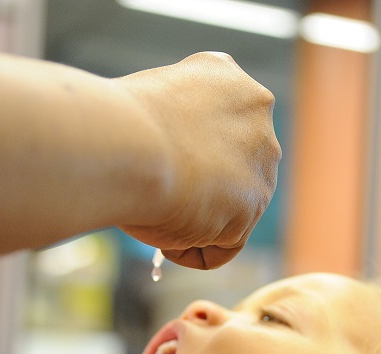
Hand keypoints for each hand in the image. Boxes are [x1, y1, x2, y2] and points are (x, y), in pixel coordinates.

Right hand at [115, 52, 281, 268]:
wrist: (128, 145)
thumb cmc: (119, 122)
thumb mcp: (152, 104)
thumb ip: (176, 126)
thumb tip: (171, 162)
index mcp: (230, 79)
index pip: (218, 126)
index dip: (183, 150)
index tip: (155, 158)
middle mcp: (258, 117)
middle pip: (231, 168)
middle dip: (198, 186)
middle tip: (155, 189)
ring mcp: (262, 165)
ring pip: (229, 210)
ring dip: (193, 219)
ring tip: (155, 206)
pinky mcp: (250, 211)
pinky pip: (221, 246)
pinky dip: (188, 248)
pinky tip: (163, 227)